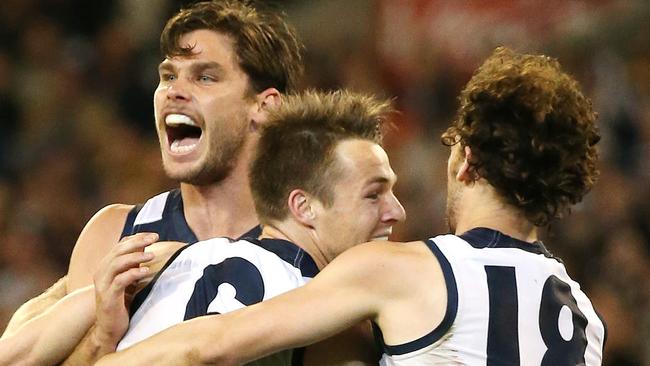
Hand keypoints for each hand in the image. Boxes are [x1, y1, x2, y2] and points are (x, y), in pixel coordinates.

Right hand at [92, 233, 157, 353]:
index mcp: (105, 267)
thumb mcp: (128, 280)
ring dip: (135, 257)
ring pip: (116, 263)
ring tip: (152, 255)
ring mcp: (103, 286)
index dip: (136, 238)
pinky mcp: (107, 298)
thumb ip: (133, 264)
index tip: (153, 235)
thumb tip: (146, 246)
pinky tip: (146, 271)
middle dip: (137, 242)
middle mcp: (101, 273)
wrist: (110, 329)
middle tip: (155, 238)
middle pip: (118, 251)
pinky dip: (133, 274)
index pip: (120, 245)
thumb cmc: (122, 303)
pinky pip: (119, 281)